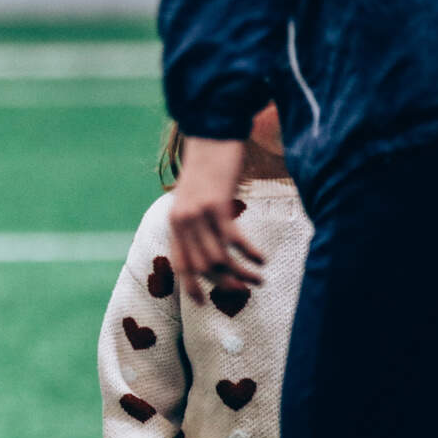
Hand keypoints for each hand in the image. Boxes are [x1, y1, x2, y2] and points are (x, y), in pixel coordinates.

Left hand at [168, 136, 264, 303]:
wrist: (210, 134)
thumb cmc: (208, 165)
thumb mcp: (195, 195)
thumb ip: (197, 219)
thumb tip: (209, 243)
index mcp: (175, 221)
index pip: (180, 263)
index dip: (190, 285)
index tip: (202, 303)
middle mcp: (182, 221)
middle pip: (202, 267)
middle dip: (225, 284)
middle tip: (246, 290)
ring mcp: (197, 214)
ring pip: (218, 259)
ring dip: (241, 274)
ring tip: (259, 279)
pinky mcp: (215, 205)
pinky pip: (233, 240)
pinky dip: (249, 253)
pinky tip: (262, 258)